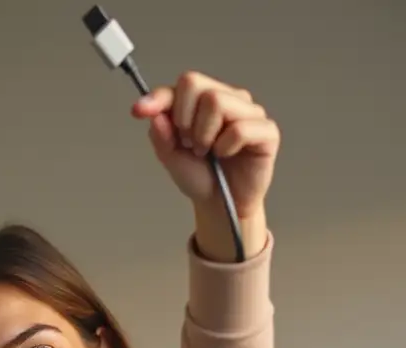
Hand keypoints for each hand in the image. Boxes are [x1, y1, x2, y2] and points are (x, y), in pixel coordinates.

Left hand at [132, 72, 279, 219]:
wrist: (220, 206)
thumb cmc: (201, 177)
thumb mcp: (171, 157)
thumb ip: (161, 135)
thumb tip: (155, 115)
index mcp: (204, 101)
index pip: (183, 84)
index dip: (159, 97)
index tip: (139, 111)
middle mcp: (228, 99)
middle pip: (197, 85)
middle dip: (184, 120)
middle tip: (190, 144)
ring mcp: (249, 112)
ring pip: (217, 101)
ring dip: (203, 134)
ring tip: (207, 152)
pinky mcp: (266, 131)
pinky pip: (240, 128)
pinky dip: (226, 146)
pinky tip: (225, 155)